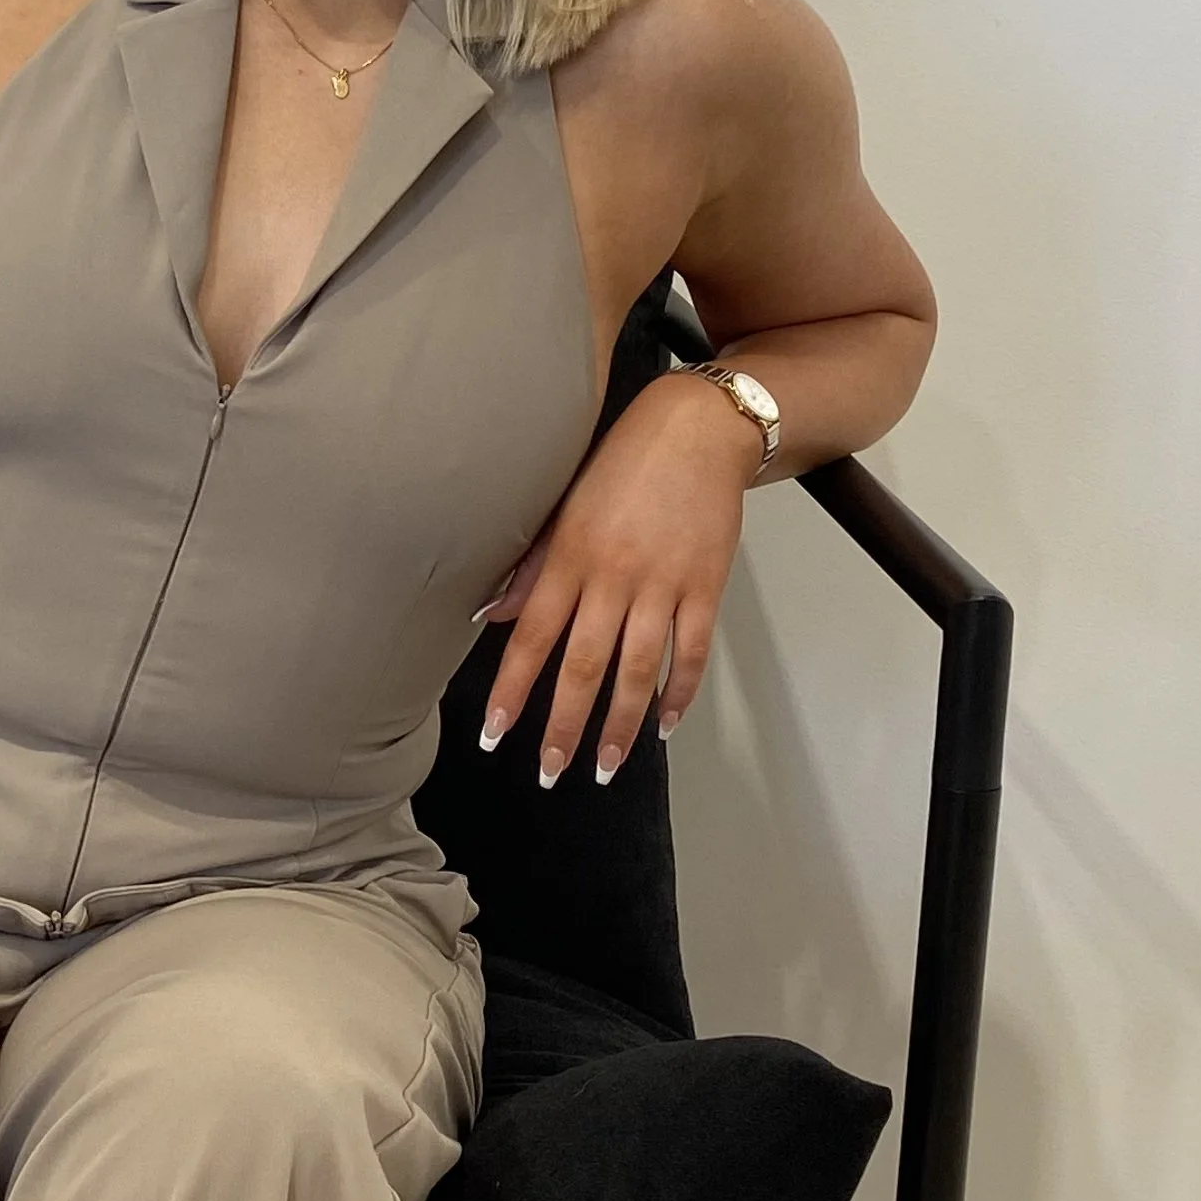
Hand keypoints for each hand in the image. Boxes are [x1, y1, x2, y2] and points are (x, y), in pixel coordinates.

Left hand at [476, 371, 762, 786]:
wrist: (696, 430)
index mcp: (570, 556)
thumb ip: (531, 565)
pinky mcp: (706, 585)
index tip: (496, 735)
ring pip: (637, 670)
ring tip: (606, 766)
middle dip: (564, 726)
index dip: (512, 690)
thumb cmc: (622, 463)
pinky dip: (680, 692)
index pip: (532, 638)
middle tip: (551, 771)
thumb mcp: (563, 506)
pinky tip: (665, 725)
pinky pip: (692, 651)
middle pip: (583, 666)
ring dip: (620, 725)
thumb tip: (494, 615)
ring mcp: (662, 583)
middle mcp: (612, 576)